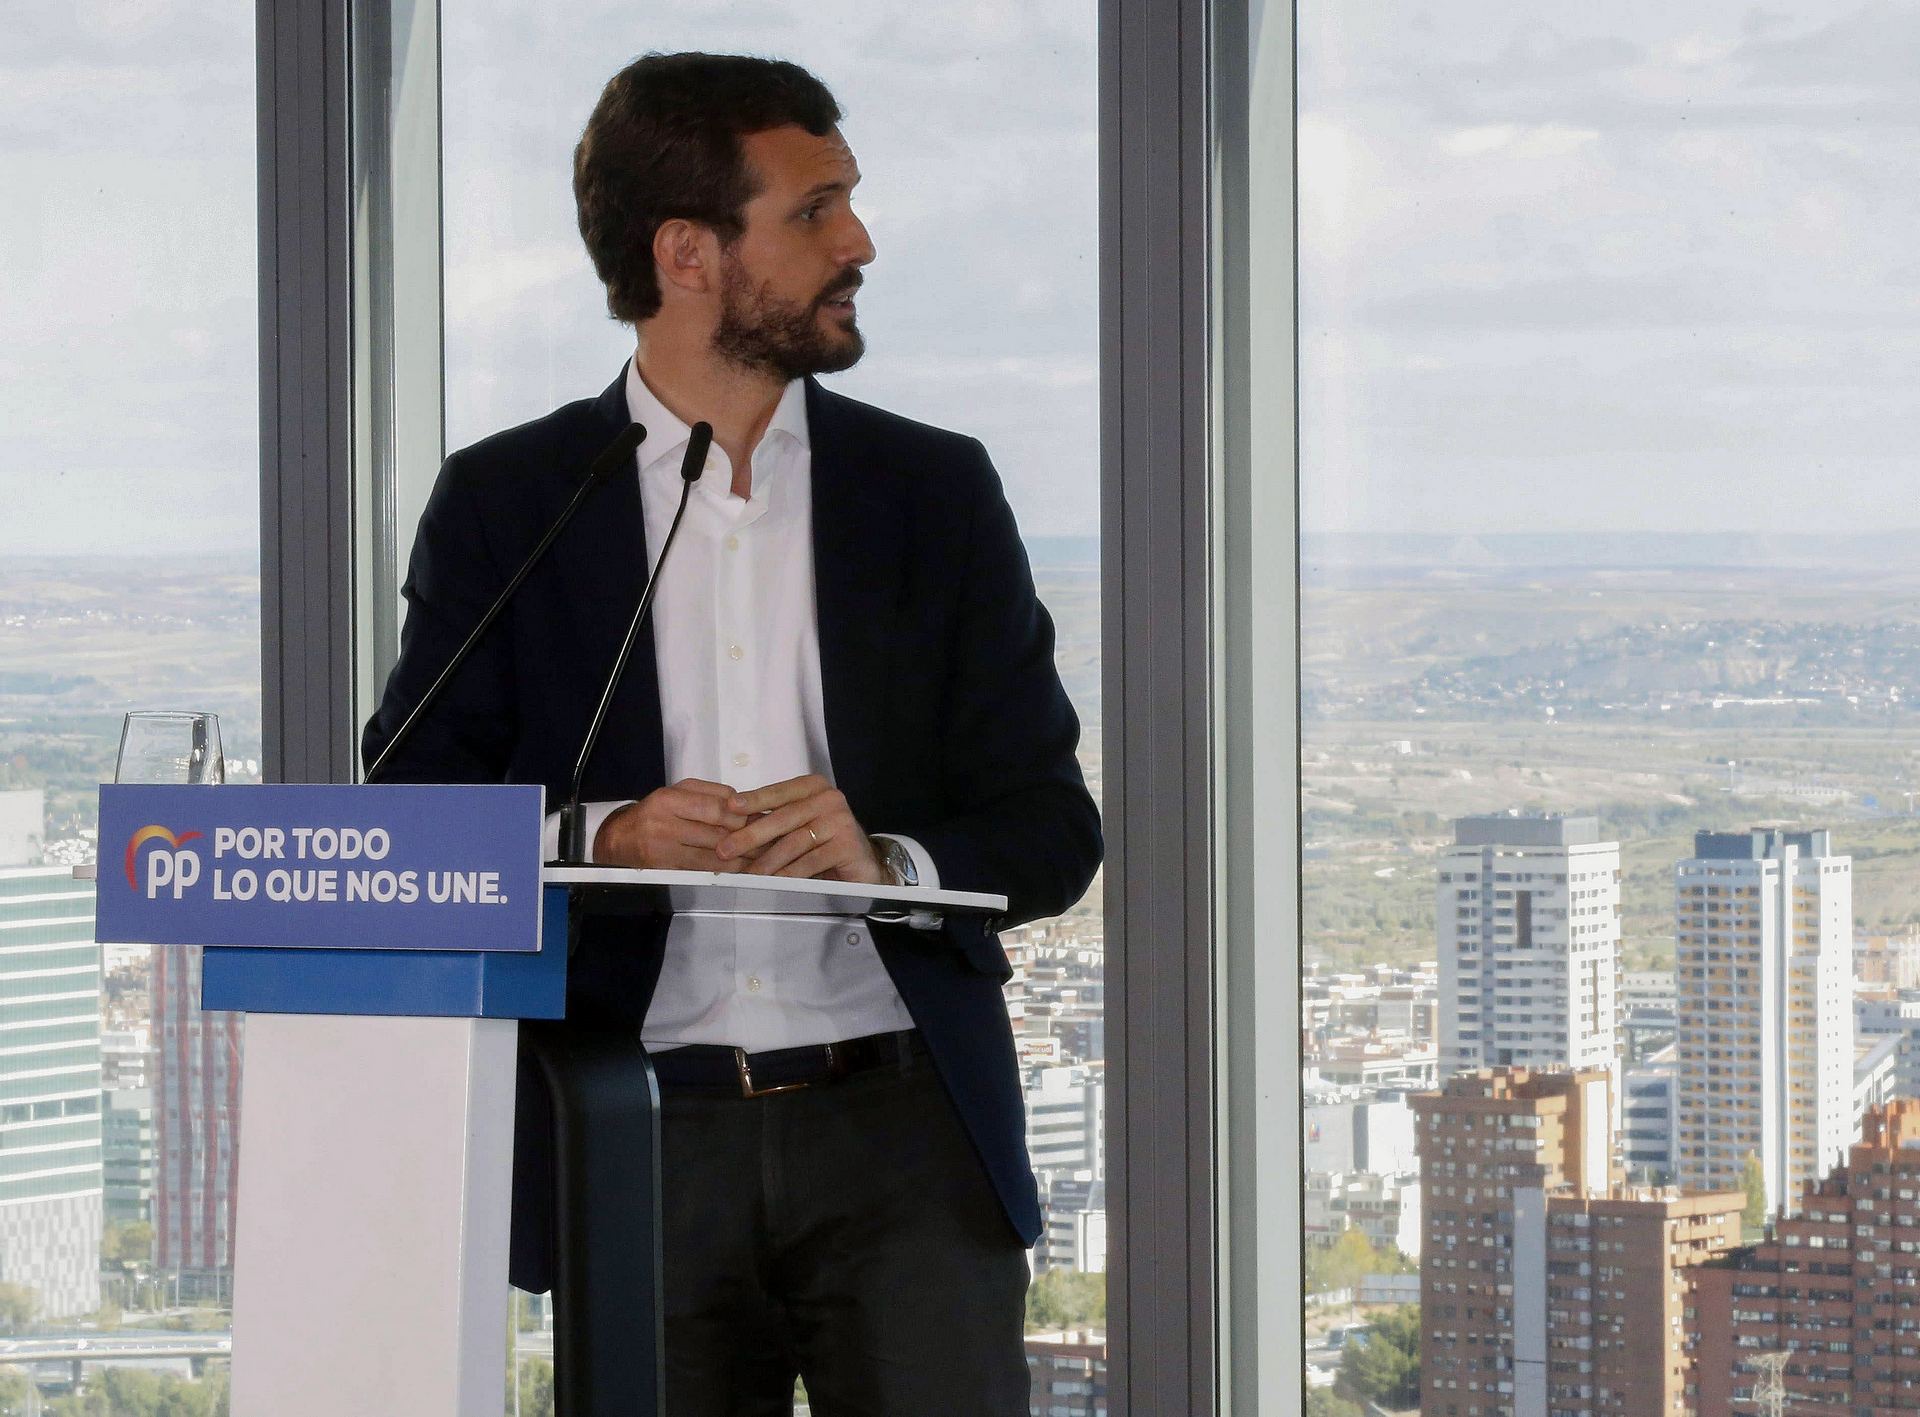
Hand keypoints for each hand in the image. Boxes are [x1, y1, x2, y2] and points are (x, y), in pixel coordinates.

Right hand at [593, 779, 751, 870]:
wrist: (620, 838)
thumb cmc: (656, 811)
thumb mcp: (678, 791)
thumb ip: (711, 793)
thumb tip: (744, 804)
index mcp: (670, 800)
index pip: (716, 809)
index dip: (742, 817)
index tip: (763, 820)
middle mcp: (665, 825)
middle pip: (717, 834)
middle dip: (748, 839)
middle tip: (772, 841)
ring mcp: (665, 851)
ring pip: (714, 857)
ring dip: (742, 859)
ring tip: (764, 858)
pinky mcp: (666, 870)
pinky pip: (703, 871)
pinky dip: (725, 871)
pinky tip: (742, 869)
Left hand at [716, 774, 887, 882]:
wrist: (862, 864)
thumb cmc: (823, 842)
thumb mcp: (798, 825)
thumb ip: (773, 821)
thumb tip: (731, 829)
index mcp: (813, 787)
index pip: (779, 792)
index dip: (754, 800)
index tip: (730, 807)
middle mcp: (829, 798)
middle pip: (783, 817)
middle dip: (751, 835)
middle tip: (725, 849)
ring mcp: (840, 821)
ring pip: (795, 841)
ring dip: (767, 860)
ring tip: (747, 874)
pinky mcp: (848, 845)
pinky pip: (811, 861)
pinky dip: (790, 873)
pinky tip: (774, 883)